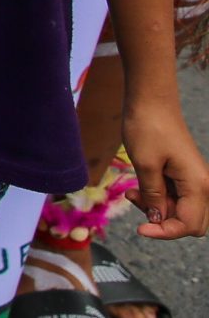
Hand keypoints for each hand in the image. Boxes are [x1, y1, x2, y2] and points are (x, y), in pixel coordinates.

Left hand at [124, 94, 208, 238]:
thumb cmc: (147, 128)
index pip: (189, 225)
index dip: (165, 232)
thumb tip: (158, 220)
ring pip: (180, 211)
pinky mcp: (183, 175)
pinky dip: (157, 198)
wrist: (150, 100)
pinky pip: (174, 198)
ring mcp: (194, 180)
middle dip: (163, 221)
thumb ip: (153, 196)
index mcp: (198, 185)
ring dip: (157, 209)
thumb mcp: (145, 164)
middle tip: (138, 203)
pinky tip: (136, 189)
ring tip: (131, 193)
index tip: (139, 229)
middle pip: (190, 222)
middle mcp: (202, 185)